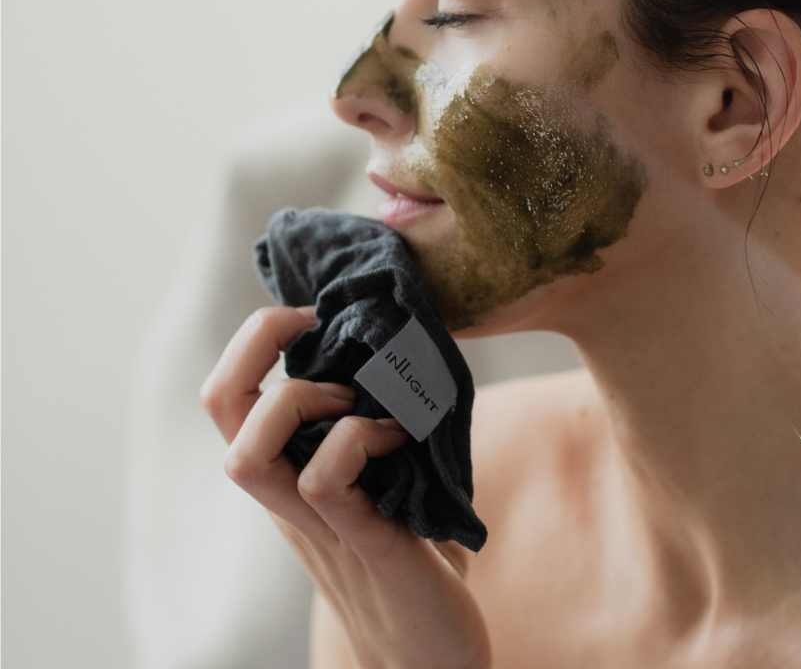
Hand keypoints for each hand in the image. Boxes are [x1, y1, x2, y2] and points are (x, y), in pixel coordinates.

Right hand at [201, 305, 490, 668]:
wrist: (431, 653)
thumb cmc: (417, 551)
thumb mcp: (387, 473)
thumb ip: (380, 421)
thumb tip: (412, 343)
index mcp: (291, 472)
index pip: (229, 396)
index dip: (255, 338)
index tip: (311, 314)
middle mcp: (288, 497)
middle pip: (220, 409)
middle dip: (256, 345)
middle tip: (318, 331)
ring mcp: (319, 525)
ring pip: (248, 456)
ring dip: (302, 401)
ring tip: (354, 398)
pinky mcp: (364, 545)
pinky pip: (324, 481)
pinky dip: (358, 439)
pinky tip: (399, 436)